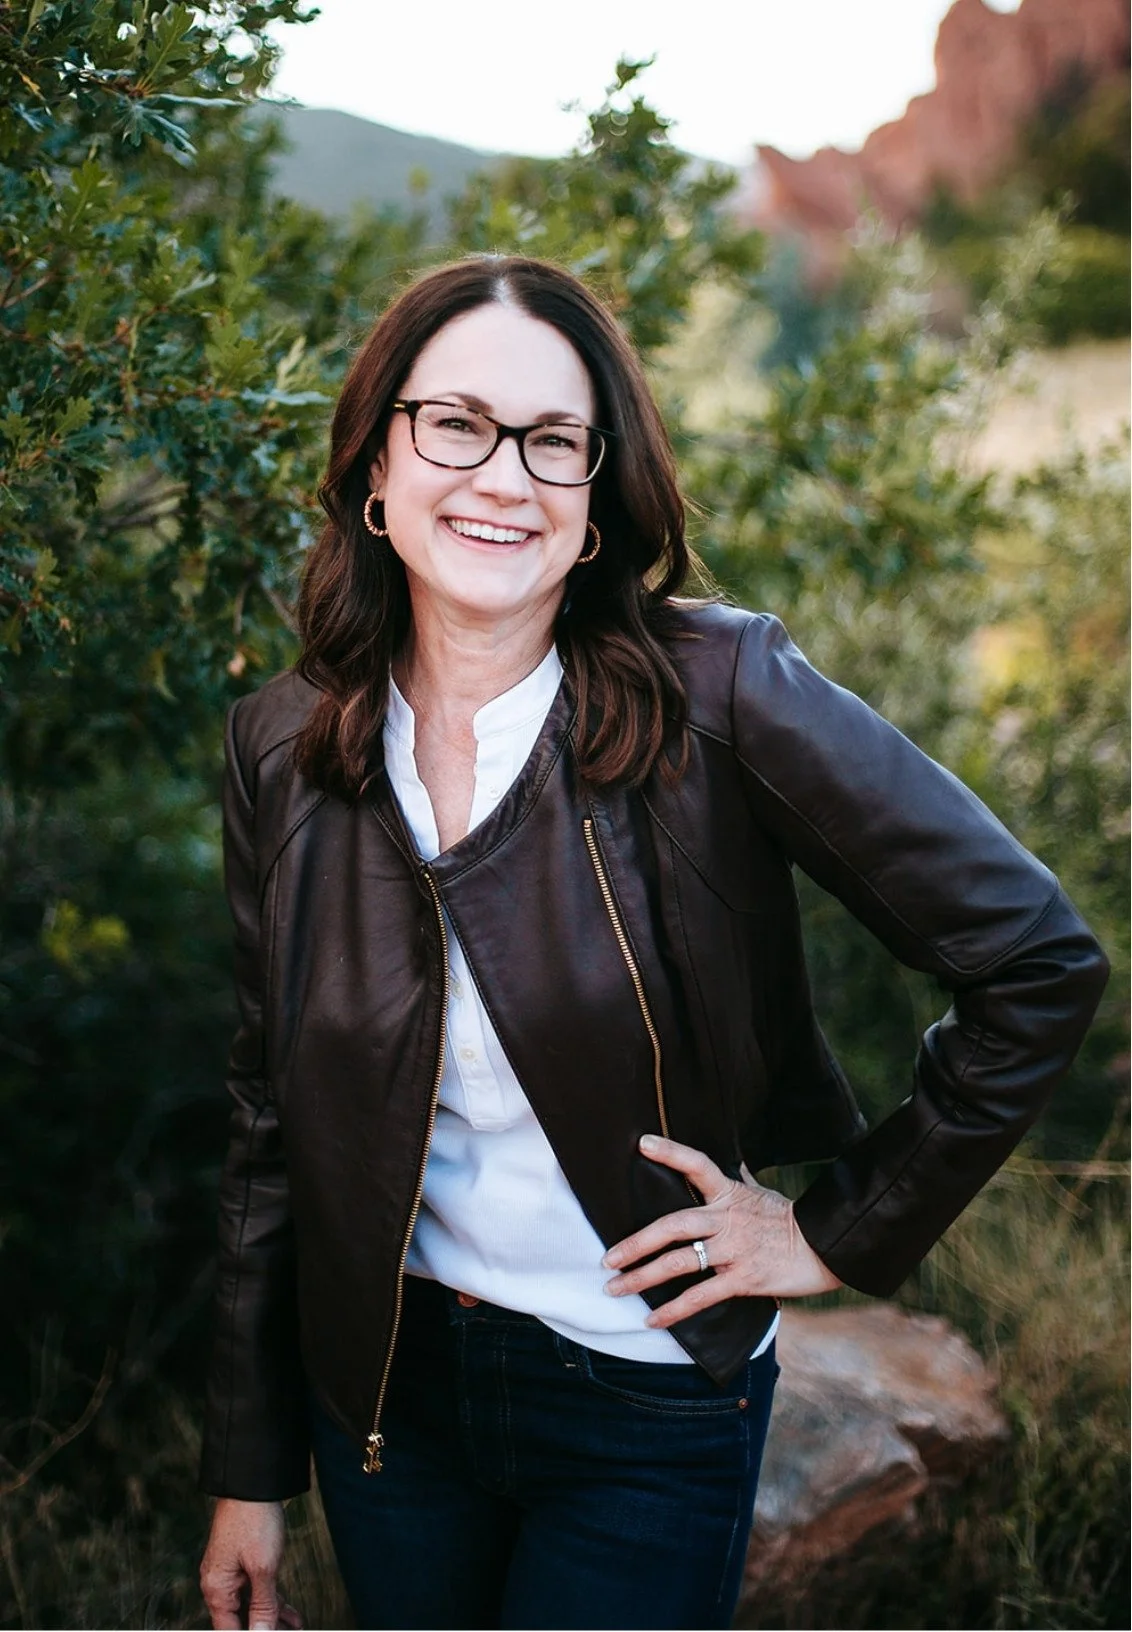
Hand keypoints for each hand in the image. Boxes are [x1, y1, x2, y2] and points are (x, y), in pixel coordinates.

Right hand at [200, 1498, 302, 1630]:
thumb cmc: (254, 1521)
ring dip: (273, 1619)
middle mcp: (219, 1585)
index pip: (230, 1631)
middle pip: (240, 1622)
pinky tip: (291, 1614)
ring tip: (296, 1627)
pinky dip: (272, 1602)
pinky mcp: (242, 1563)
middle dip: (266, 1629)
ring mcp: (230, 1573)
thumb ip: (262, 1606)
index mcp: (217, 1590)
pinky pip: (256, 1591)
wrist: (252, 1484)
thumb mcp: (263, 1568)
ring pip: (252, 1607)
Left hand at [602, 1133, 840, 1328]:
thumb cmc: (791, 1219)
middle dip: (636, 1243)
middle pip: (673, 1225)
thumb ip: (738, 1182)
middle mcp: (727, 1220)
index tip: (642, 1144)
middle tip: (607, 1257)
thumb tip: (732, 1165)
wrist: (827, 1246)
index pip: (697, 1165)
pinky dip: (674, 1310)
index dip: (670, 1153)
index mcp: (730, 1194)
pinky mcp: (744, 1278)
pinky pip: (701, 1296)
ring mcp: (734, 1250)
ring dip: (643, 1277)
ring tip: (615, 1287)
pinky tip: (653, 1319)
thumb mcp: (761, 1193)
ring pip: (679, 1262)